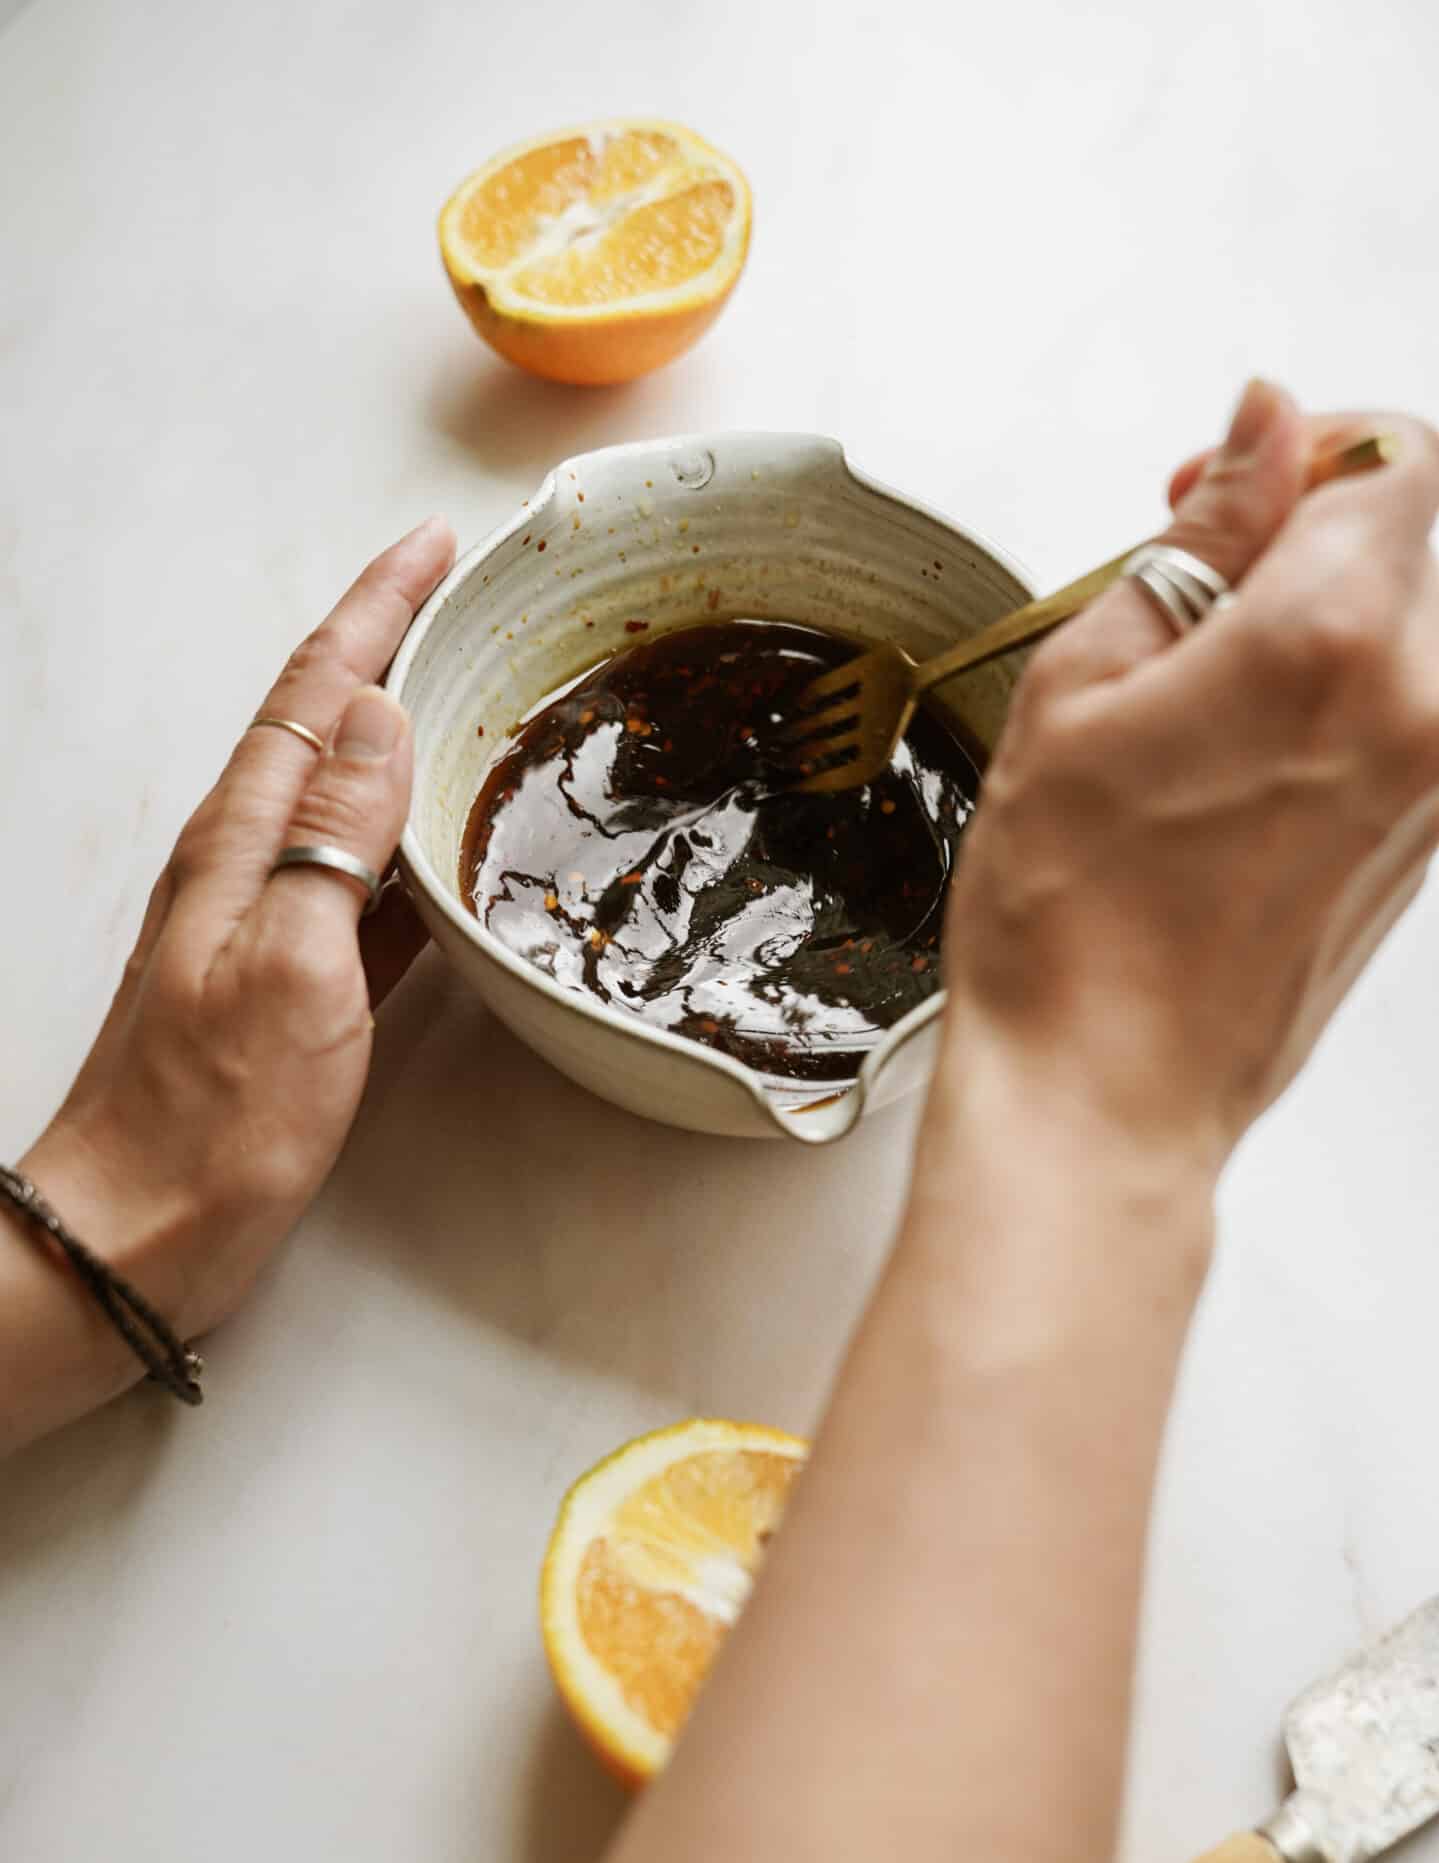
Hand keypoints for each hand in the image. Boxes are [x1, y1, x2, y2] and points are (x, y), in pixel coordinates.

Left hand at [21, 516, 455, 1337]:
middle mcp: (251, 861)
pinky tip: (454, 848)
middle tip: (470, 601)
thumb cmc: (213, 1114)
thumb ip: (334, 837)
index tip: (435, 546)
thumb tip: (385, 718)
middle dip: (393, 647)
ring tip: (479, 700)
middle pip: (330, 724)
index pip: (318, 691)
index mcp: (242, 839)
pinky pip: (369, 880)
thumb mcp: (288, 963)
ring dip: (410, 738)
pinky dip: (413, 841)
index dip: (376, 610)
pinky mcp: (298, 979)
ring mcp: (272, 919)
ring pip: (355, 798)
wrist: (142, 1231)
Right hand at [936, 382, 1438, 1174]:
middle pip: (1415, 538)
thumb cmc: (1068, 924)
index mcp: (1329, 644)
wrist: (1107, 1093)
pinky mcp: (1437, 841)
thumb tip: (1262, 429)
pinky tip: (1238, 766)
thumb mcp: (1082, 687)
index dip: (1303, 451)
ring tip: (1204, 704)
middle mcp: (1424, 709)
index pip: (1393, 456)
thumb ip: (1199, 533)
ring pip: (1415, 627)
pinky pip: (1413, 712)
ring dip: (1323, 623)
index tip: (1231, 491)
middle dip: (1310, 535)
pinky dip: (1343, 700)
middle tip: (1194, 597)